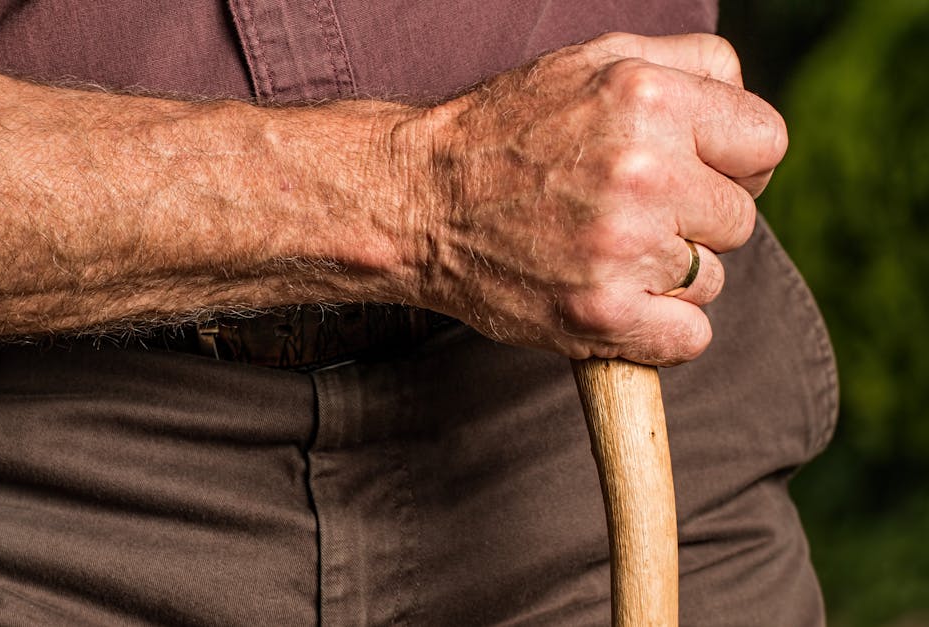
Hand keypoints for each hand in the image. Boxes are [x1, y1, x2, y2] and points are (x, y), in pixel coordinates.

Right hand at [401, 32, 787, 365]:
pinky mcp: (599, 314)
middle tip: (627, 213)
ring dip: (667, 275)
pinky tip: (611, 298)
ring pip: (710, 279)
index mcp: (649, 97)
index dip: (734, 163)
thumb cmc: (506, 130)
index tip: (693, 176)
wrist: (417, 199)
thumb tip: (748, 107)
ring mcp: (622, 248)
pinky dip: (658, 330)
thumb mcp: (595, 60)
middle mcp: (642, 171)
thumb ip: (689, 64)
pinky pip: (689, 338)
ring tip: (601, 251)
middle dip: (693, 219)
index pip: (766, 144)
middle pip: (740, 218)